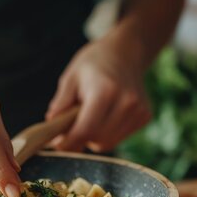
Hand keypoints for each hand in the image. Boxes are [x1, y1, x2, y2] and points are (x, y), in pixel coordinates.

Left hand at [46, 31, 151, 151]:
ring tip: (88, 118)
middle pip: (97, 139)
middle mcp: (126, 102)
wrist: (124, 52)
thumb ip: (61, 104)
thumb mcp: (70, 78)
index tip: (57, 144)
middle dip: (79, 139)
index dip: (68, 142)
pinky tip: (104, 116)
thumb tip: (51, 126)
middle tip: (69, 129)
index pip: (85, 129)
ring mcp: (139, 110)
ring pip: (108, 143)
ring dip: (93, 138)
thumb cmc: (92, 65)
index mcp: (105, 91)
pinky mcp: (145, 116)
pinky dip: (107, 134)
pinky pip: (119, 138)